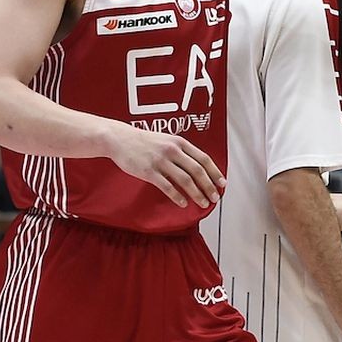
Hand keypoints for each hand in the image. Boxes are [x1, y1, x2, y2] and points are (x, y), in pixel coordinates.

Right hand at [107, 124, 223, 208]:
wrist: (119, 139)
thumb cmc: (144, 141)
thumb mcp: (167, 140)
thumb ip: (182, 151)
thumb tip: (198, 167)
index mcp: (180, 142)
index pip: (204, 158)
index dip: (215, 172)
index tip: (222, 183)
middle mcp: (172, 150)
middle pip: (197, 170)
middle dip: (209, 186)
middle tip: (215, 197)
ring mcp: (160, 161)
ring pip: (185, 180)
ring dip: (196, 193)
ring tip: (203, 203)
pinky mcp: (148, 171)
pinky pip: (167, 186)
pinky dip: (177, 196)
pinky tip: (183, 203)